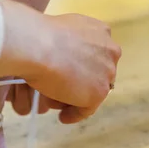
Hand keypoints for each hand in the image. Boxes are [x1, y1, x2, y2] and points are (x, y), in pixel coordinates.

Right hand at [0, 0, 120, 122]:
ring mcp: (107, 72)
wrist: (38, 46)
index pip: (96, 55)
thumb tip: (59, 59)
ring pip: (92, 90)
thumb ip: (69, 44)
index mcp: (101, 31)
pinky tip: (63, 117)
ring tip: (56, 104)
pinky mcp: (99, 92)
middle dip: (80, 83)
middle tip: (60, 90)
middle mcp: (110, 50)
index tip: (68, 75)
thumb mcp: (59, 32)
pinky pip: (87, 109)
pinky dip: (75, 114)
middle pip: (97, 73)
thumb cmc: (40, 36)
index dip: (81, 67)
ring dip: (75, 98)